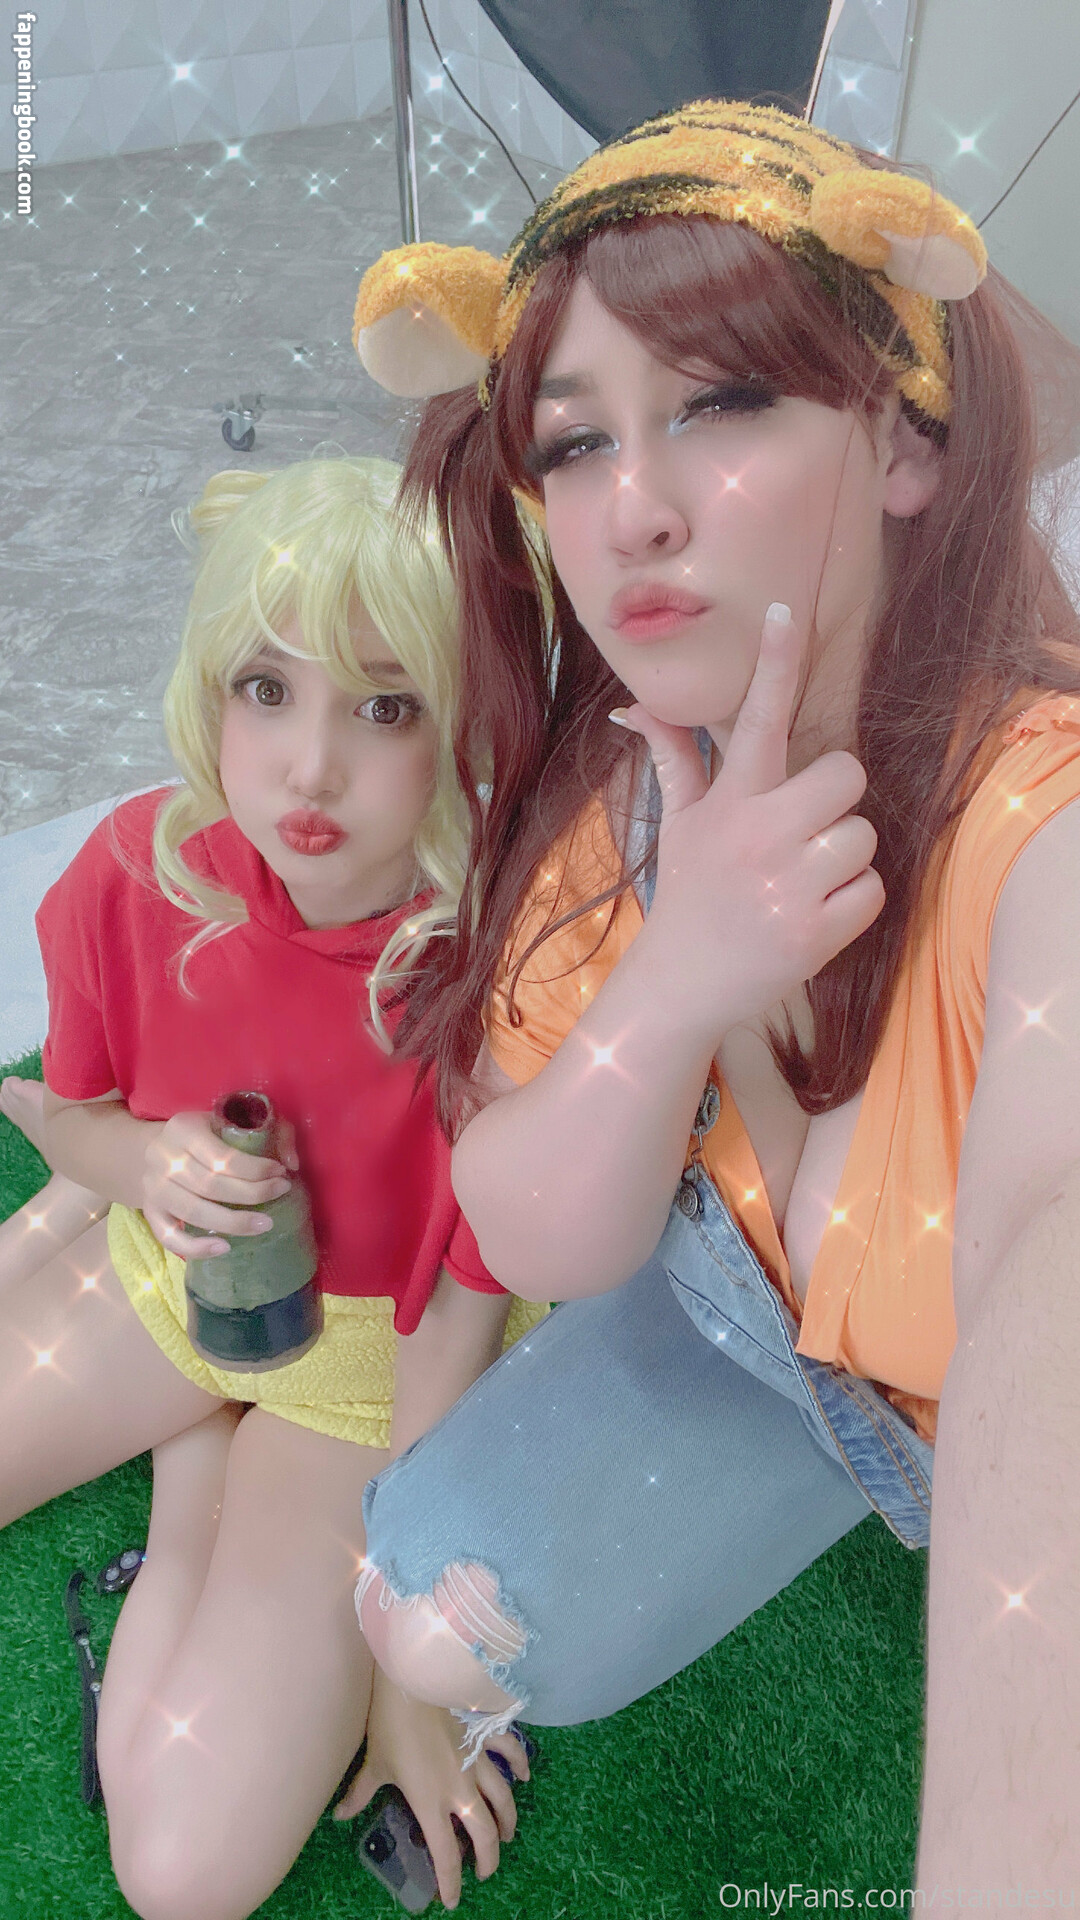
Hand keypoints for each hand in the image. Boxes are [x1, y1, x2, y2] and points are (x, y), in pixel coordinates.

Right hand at [141, 1110, 297, 1260]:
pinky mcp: (150, 1212)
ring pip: (193, 1212)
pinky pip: (169, 1238)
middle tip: (280, 1194)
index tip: (281, 1174)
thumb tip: (292, 1164)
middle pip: (210, 1185)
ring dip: (232, 1223)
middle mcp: (162, 1157)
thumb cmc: (208, 1134)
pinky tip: (224, 1248)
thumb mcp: (237, 1119)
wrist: (159, 1148)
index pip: (222, 1156)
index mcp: (183, 1129)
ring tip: (264, 1225)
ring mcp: (153, 1187)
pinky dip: (196, 1248)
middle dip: (252, 1194)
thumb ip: (274, 1130)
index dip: (255, 1169)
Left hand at [334, 1670, 528, 1908]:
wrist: (413, 1681)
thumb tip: (339, 1816)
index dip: (451, 1881)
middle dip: (489, 1858)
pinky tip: (523, 1777)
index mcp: (430, 1802)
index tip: (453, 1899)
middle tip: (486, 1870)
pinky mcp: (484, 1736)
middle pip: (484, 1833)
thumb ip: (360, 1794)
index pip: (446, 1854)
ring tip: (507, 1834)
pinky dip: (519, 1765)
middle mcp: (459, 1789)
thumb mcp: (374, 1763)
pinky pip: (509, 1753)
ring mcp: (476, 1761)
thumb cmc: (389, 1724)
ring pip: (502, 1800)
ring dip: (507, 1821)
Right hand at [621, 603, 884, 1039]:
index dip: (774, 660)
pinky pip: (872, 890)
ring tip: (801, 883)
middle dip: (838, 801)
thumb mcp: (678, 824)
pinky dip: (853, 905)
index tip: (785, 608)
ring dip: (844, 859)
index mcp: (729, 802)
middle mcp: (758, 834)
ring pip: (864, 836)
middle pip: (846, 774)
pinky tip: (812, 917)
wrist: (680, 986)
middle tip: (805, 832)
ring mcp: (788, 884)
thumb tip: (633, 707)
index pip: (757, 717)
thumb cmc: (689, 895)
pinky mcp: (816, 931)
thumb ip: (673, 760)